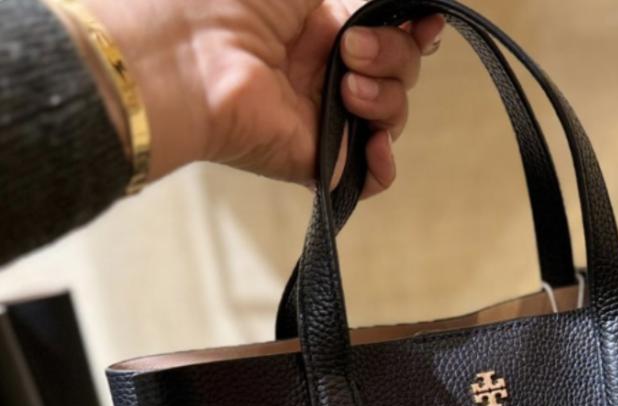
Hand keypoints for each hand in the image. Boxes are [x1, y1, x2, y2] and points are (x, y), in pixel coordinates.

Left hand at [81, 0, 443, 191]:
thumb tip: (410, 8)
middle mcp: (328, 73)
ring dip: (386, 97)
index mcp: (322, 27)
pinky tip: (375, 143)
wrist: (193, 53)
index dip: (413, 30)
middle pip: (400, 72)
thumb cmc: (232, 2)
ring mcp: (326, 119)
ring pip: (392, 115)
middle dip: (395, 56)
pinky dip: (383, 163)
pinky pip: (372, 176)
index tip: (424, 23)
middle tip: (350, 51)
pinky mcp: (320, 161)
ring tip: (347, 89)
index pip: (388, 34)